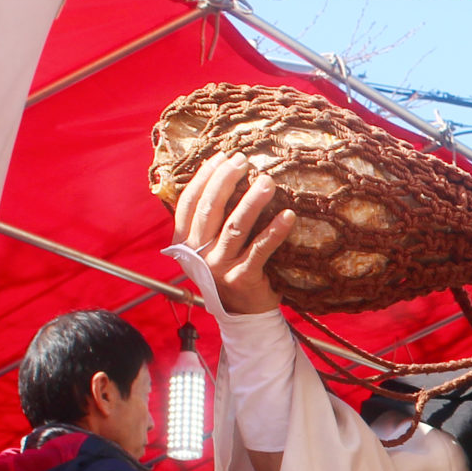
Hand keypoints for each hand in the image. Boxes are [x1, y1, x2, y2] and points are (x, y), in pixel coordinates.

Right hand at [173, 161, 296, 316]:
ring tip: (267, 181)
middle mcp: (197, 255)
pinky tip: (288, 216)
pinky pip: (259, 250)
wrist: (242, 314)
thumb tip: (222, 173)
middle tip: (244, 161)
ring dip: (252, 201)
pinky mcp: (241, 279)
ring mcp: (218, 267)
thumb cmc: (228, 270)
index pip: (189, 203)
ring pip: (234, 226)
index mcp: (183, 243)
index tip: (222, 157)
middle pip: (210, 209)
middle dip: (226, 180)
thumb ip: (208, 220)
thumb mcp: (208, 247)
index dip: (204, 177)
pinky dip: (274, 231)